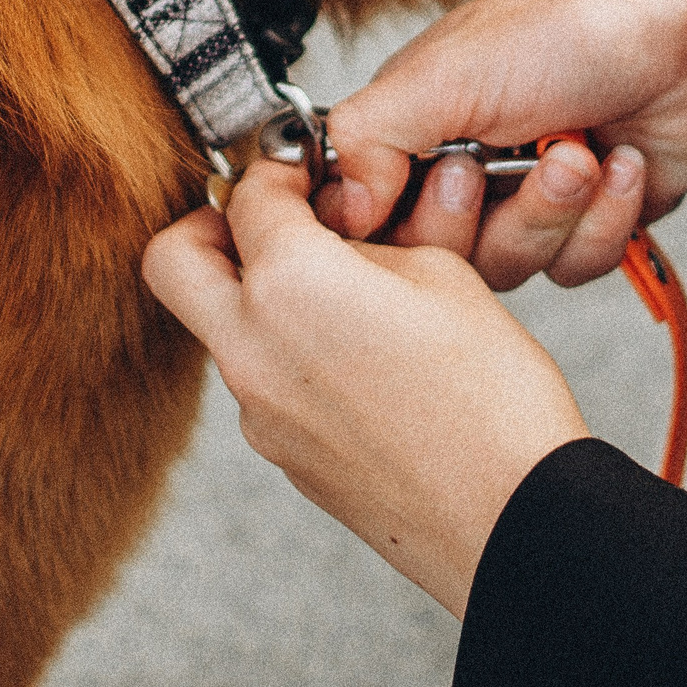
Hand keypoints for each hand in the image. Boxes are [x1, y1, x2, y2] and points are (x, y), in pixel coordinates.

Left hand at [143, 161, 588, 617]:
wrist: (513, 518)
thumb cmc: (493, 400)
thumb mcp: (442, 275)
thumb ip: (369, 243)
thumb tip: (340, 239)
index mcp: (290, 285)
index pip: (249, 195)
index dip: (277, 169)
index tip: (300, 169)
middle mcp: (252, 349)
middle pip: (173, 261)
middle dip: (212, 227)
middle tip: (268, 221)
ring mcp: (258, 412)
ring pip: (218, 328)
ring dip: (256, 297)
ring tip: (340, 295)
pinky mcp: (282, 457)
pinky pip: (261, 382)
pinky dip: (289, 354)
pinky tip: (362, 360)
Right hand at [324, 0, 686, 286]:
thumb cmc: (576, 32)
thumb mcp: (447, 72)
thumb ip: (366, 136)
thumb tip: (329, 206)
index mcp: (414, 118)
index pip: (357, 202)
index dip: (375, 220)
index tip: (401, 202)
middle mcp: (462, 162)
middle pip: (427, 255)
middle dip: (473, 216)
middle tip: (494, 166)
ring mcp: (524, 199)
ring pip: (502, 269)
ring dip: (548, 213)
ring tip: (580, 155)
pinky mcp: (585, 228)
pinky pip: (570, 270)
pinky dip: (603, 222)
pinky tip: (623, 167)